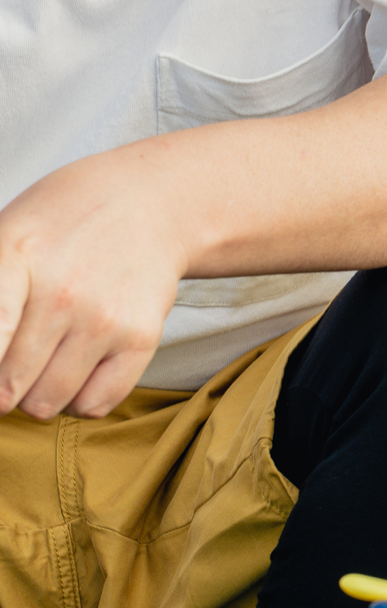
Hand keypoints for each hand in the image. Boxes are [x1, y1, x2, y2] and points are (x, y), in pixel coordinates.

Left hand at [0, 154, 186, 419]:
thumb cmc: (63, 224)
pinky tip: (80, 368)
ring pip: (46, 403)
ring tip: (45, 363)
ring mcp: (105, 317)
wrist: (150, 202)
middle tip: (12, 365)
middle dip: (3, 386)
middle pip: (7, 385)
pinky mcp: (141, 336)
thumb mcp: (4, 235)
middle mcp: (61, 291)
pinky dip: (79, 398)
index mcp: (14, 256)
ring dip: (38, 394)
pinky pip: (94, 405)